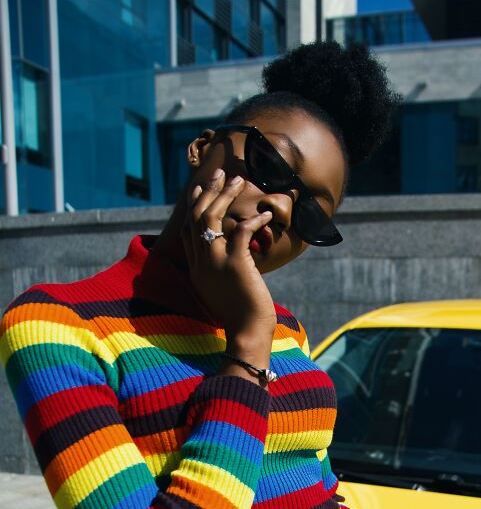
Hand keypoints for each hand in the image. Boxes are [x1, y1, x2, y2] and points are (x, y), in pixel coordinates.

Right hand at [181, 169, 277, 338]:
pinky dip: (254, 220)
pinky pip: (241, 230)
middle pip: (196, 218)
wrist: (246, 334)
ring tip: (239, 181)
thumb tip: (234, 259)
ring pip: (212, 218)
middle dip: (208, 192)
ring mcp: (215, 262)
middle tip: (221, 174)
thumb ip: (221, 273)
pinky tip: (266, 215)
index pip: (187, 231)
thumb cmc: (240, 317)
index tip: (203, 190)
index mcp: (196, 270)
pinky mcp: (234, 264)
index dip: (194, 207)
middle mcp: (200, 263)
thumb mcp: (222, 292)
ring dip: (225, 196)